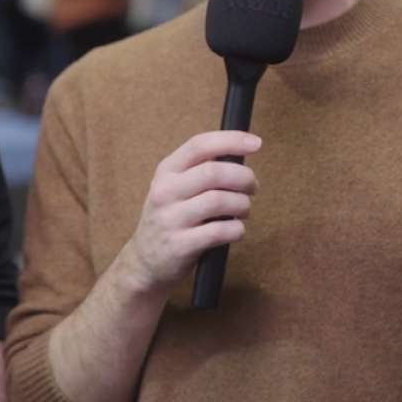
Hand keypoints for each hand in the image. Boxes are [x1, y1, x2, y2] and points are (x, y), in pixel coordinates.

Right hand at [123, 131, 260, 292]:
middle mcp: (165, 191)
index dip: (231, 141)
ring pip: (220, 201)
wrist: (145, 260)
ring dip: (242, 205)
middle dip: (244, 177)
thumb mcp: (174, 187)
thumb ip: (200, 170)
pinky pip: (220, 231)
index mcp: (166, 171)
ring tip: (243, 210)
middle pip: (213, 173)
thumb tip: (240, 155)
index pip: (199, 145)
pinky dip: (237, 229)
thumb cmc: (171, 218)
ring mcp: (171, 219)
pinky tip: (235, 230)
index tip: (256, 143)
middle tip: (253, 186)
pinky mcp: (180, 245)